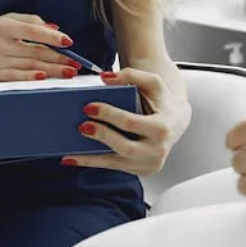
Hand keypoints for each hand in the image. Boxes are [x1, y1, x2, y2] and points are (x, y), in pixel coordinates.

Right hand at [0, 13, 81, 82]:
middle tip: (75, 63)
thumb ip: (29, 21)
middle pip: (34, 52)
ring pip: (29, 66)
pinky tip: (44, 79)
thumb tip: (55, 28)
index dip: (52, 37)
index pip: (32, 31)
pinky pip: (15, 78)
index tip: (68, 42)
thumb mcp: (4, 19)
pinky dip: (30, 79)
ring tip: (68, 73)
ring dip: (51, 70)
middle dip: (58, 58)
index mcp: (2, 25)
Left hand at [62, 68, 188, 175]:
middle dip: (101, 136)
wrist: (176, 122)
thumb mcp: (152, 82)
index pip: (131, 123)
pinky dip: (94, 164)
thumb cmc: (162, 101)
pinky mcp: (141, 171)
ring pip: (116, 163)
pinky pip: (115, 167)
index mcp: (162, 127)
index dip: (108, 115)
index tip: (89, 107)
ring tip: (70, 153)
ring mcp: (150, 164)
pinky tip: (76, 159)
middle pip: (124, 147)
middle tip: (81, 126)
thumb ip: (131, 75)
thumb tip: (104, 78)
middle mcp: (158, 150)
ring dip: (91, 159)